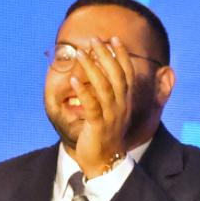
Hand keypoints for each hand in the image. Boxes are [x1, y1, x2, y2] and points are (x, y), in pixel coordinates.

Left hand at [69, 36, 133, 177]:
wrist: (105, 162)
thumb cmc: (105, 135)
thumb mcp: (110, 112)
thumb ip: (108, 94)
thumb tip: (100, 74)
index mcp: (125, 101)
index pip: (126, 73)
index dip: (121, 55)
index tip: (114, 38)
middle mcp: (121, 106)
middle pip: (116, 76)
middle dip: (106, 56)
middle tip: (95, 39)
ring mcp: (111, 116)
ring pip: (104, 88)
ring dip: (92, 68)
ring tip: (81, 53)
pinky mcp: (98, 125)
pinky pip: (91, 106)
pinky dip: (83, 91)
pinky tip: (73, 79)